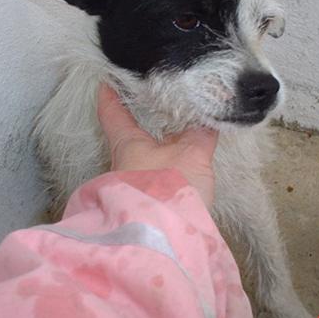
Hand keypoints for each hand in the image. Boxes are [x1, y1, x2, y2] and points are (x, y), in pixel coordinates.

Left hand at [97, 84, 218, 207]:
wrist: (165, 238)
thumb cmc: (168, 188)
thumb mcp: (192, 155)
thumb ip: (202, 135)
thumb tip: (211, 116)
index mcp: (127, 144)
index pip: (112, 113)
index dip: (110, 95)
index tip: (107, 79)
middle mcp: (126, 162)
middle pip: (129, 135)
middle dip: (141, 121)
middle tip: (157, 103)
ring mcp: (135, 184)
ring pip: (145, 157)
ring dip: (159, 146)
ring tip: (181, 132)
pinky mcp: (149, 202)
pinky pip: (158, 175)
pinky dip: (169, 165)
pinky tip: (186, 165)